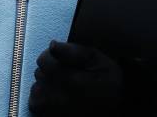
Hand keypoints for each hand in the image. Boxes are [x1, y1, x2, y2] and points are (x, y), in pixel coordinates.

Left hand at [28, 40, 156, 116]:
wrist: (121, 108)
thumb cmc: (110, 81)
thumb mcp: (98, 60)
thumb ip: (74, 51)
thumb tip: (52, 45)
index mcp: (70, 81)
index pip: (43, 60)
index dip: (51, 55)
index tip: (61, 57)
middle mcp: (59, 99)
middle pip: (38, 75)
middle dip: (48, 69)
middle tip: (64, 70)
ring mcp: (55, 112)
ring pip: (35, 92)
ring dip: (43, 84)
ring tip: (59, 83)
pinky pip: (36, 108)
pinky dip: (41, 100)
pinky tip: (55, 96)